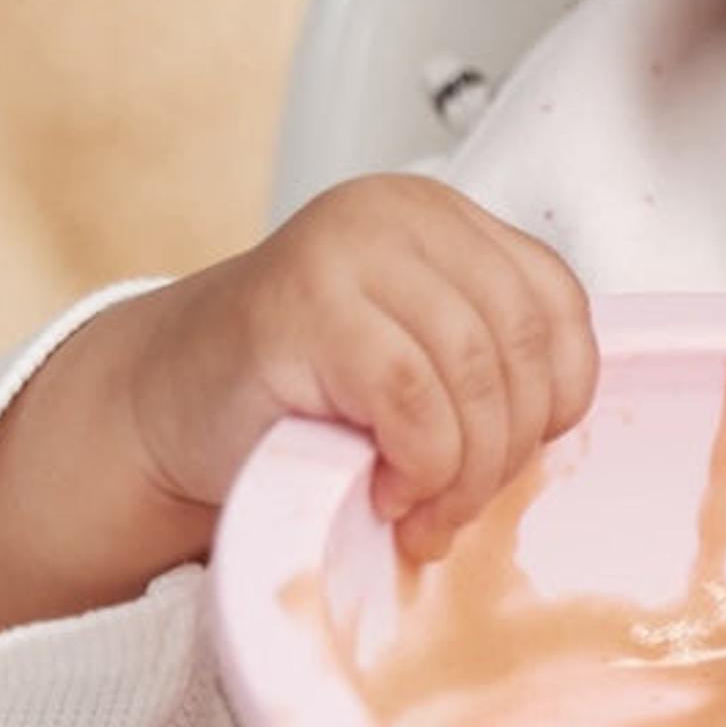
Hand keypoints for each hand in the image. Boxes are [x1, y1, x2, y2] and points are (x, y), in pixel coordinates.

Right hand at [120, 174, 599, 563]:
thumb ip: (484, 362)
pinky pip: (412, 395)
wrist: (164, 409)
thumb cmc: (295, 396)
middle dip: (508, 447)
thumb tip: (562, 429)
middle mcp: (398, 214)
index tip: (520, 454)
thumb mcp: (414, 356)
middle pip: (520, 339)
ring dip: (463, 470)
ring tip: (424, 513)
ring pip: (473, 370)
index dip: (558, 393)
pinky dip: (419, 463)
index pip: (555, 300)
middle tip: (460, 508)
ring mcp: (347, 249)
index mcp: (440, 218)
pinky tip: (385, 492)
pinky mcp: (305, 304)